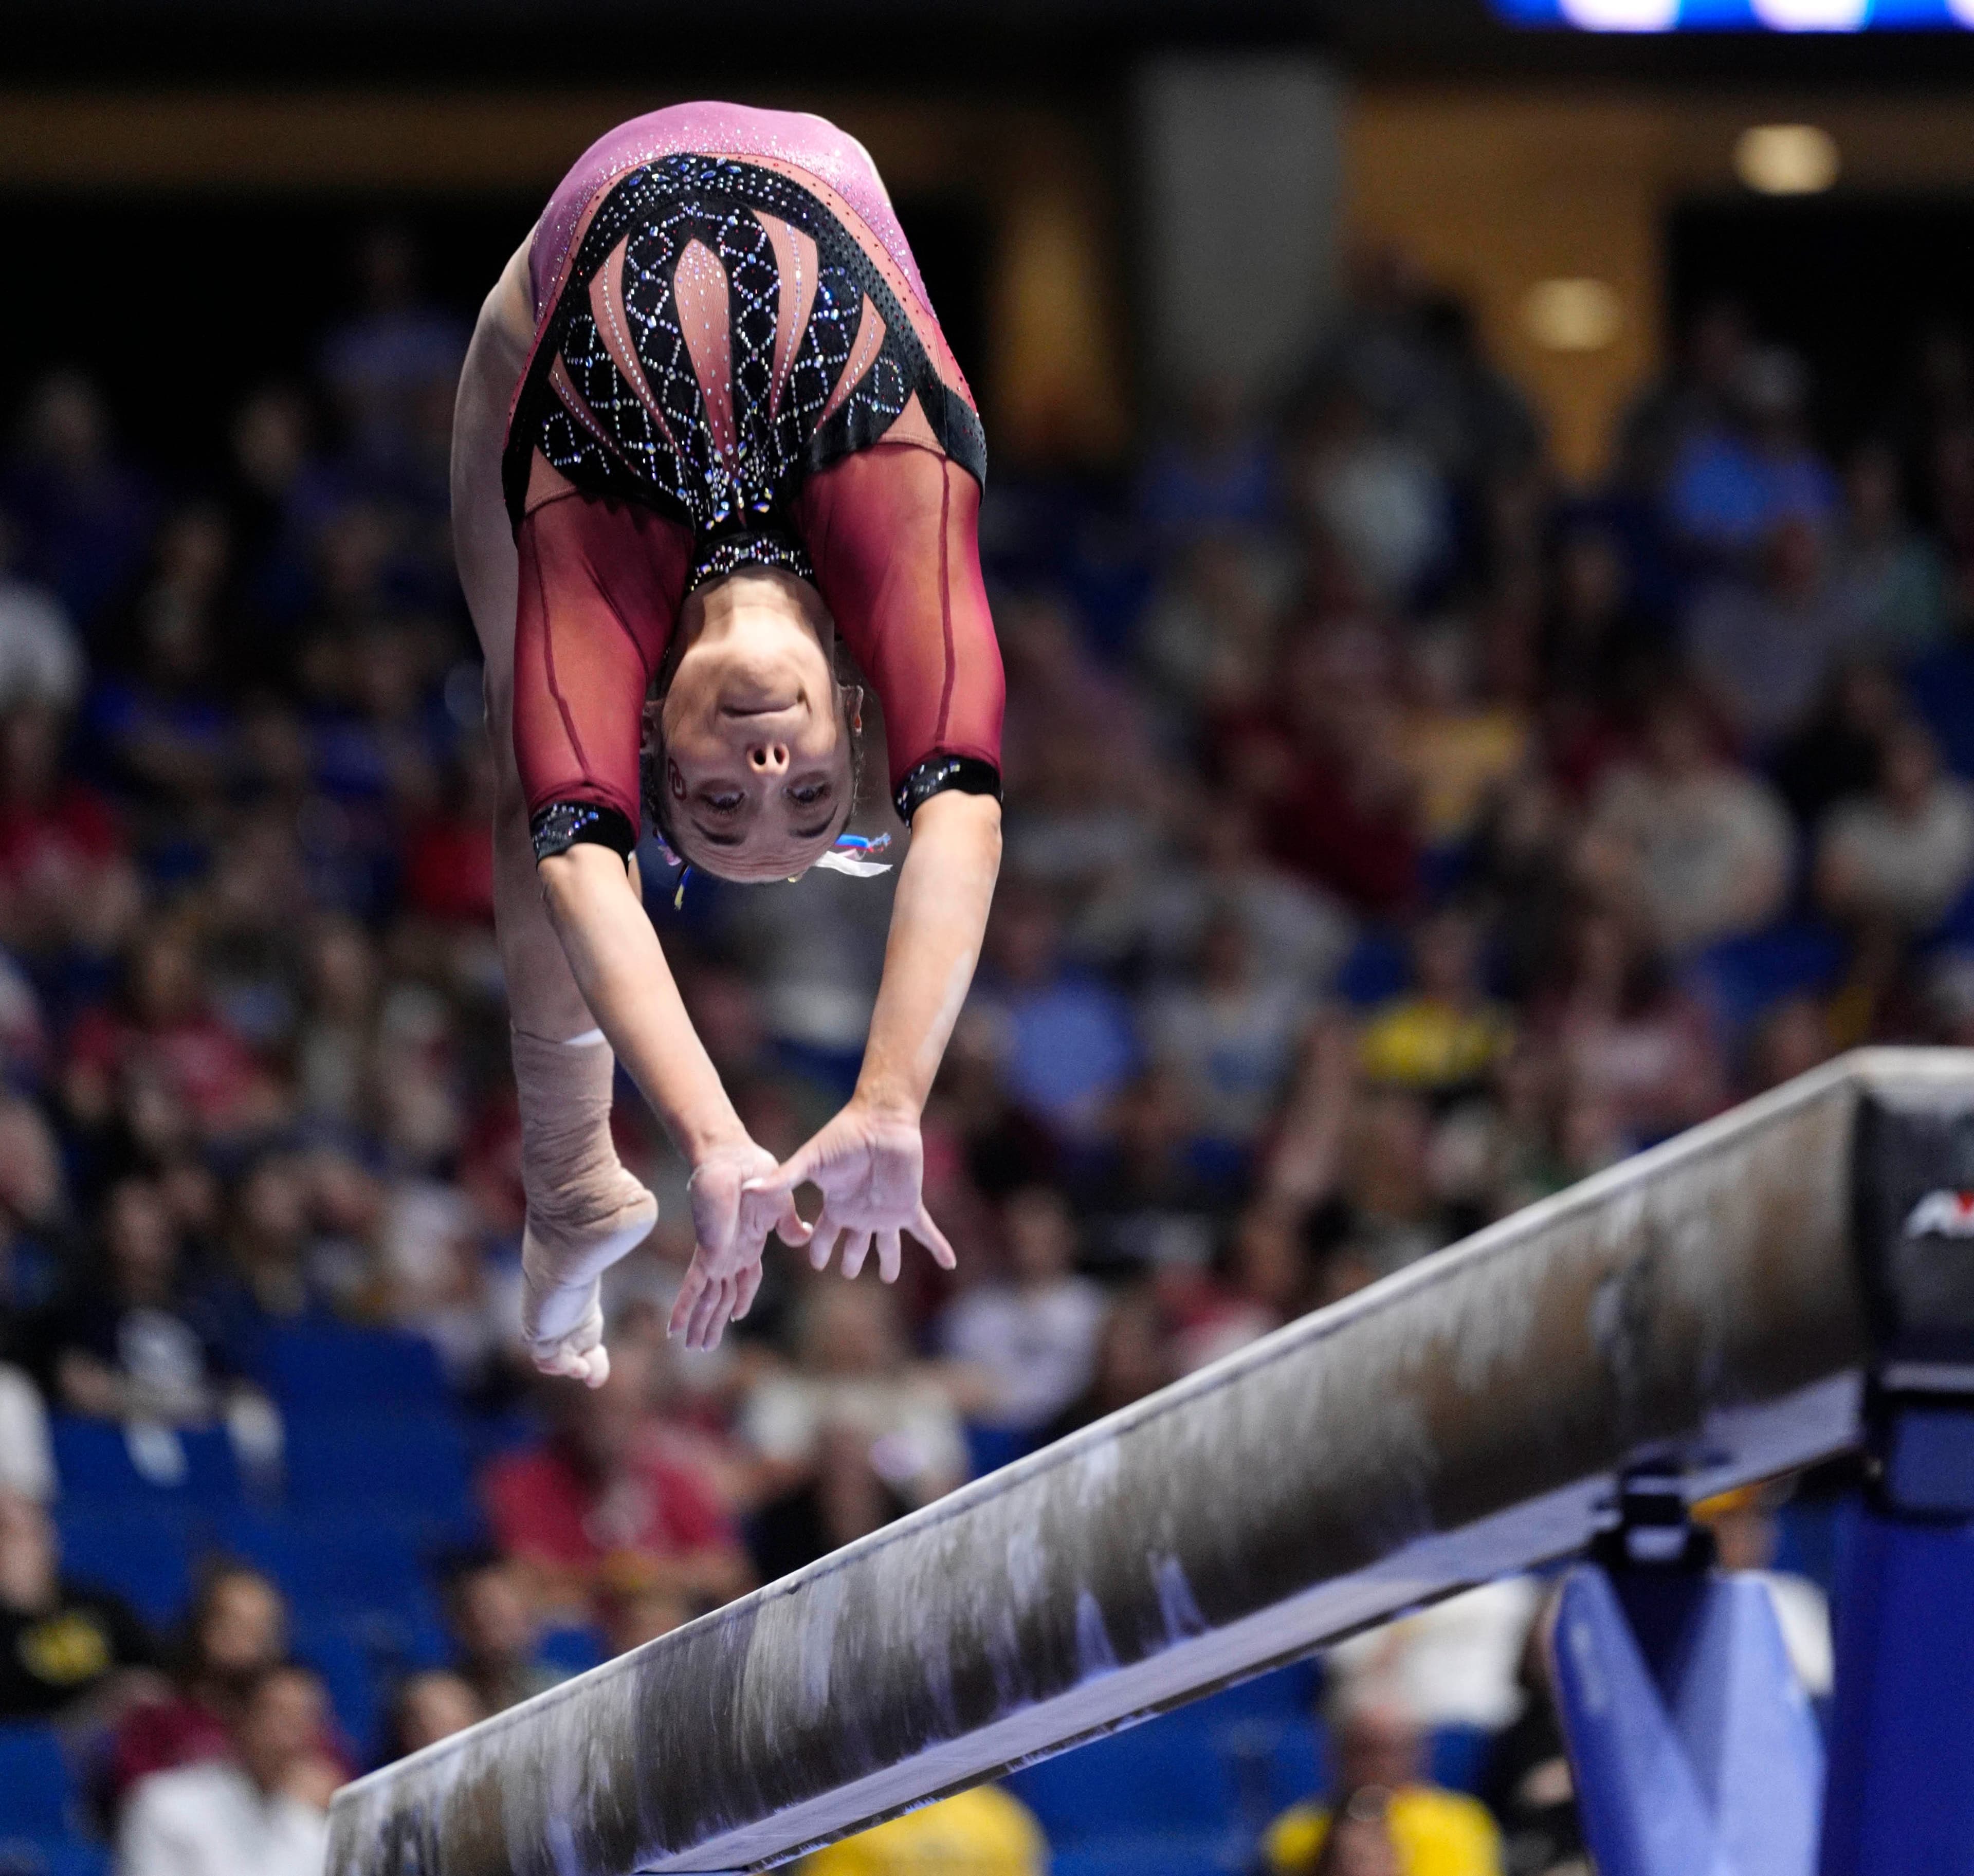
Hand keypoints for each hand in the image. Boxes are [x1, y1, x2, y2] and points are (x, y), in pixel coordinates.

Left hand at [669, 1137, 810, 1350]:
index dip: (741, 1300)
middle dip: (714, 1322)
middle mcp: (731, 1254)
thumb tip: (805, 1236)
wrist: (734, 1158)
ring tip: (692, 1347)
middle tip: (704, 1347)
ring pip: (708, 1300)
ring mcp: (717, 1255)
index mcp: (749, 1244)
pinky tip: (673, 1330)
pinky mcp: (707, 1253)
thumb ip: (788, 1225)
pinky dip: (683, 1309)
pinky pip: (693, 1287)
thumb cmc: (756, 1172)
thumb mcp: (780, 1203)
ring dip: (701, 1324)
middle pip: (723, 1297)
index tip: (735, 1316)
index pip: (746, 1280)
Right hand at [763, 1101, 957, 1282]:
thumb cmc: (842, 1137)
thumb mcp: (809, 1161)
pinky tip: (951, 1262)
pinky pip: (925, 1232)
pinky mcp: (909, 1206)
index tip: (815, 1264)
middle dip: (851, 1260)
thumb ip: (783, 1180)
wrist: (879, 1120)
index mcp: (836, 1205)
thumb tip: (748, 1189)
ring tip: (889, 1277)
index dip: (818, 1250)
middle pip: (854, 1245)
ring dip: (890, 1261)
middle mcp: (860, 1213)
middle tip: (847, 1274)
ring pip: (888, 1245)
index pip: (824, 1235)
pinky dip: (938, 1247)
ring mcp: (886, 1212)